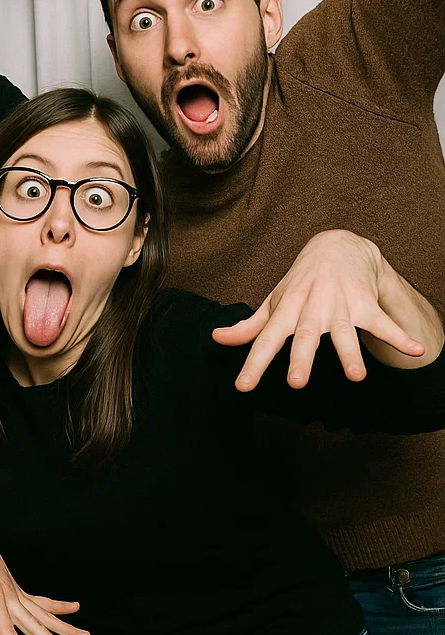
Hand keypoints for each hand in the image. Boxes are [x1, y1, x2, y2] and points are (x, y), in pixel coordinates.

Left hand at [213, 230, 425, 390]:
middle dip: (301, 359)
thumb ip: (249, 326)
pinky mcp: (366, 303)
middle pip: (305, 337)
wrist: (336, 247)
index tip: (242, 387)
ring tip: (357, 376)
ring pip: (344, 332)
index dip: (253, 364)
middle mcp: (311, 309)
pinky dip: (400, 335)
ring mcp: (340, 305)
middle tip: (297, 383)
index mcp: (286, 312)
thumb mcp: (273, 302)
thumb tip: (217, 339)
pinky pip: (384, 322)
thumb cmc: (300, 283)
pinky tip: (418, 350)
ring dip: (351, 353)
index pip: (265, 341)